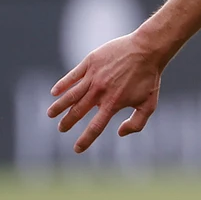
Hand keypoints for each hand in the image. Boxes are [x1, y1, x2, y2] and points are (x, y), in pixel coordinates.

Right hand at [46, 31, 164, 152]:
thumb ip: (136, 123)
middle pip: (78, 112)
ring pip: (70, 95)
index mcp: (113, 104)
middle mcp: (100, 92)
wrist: (147, 49)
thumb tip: (119, 133)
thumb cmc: (149, 77)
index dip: (85, 140)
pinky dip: (62, 85)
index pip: (95, 127)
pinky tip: (54, 92)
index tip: (76, 149)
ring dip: (59, 106)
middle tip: (61, 128)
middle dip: (67, 123)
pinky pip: (72, 76)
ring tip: (50, 114)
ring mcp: (93, 76)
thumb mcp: (149, 105)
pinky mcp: (90, 62)